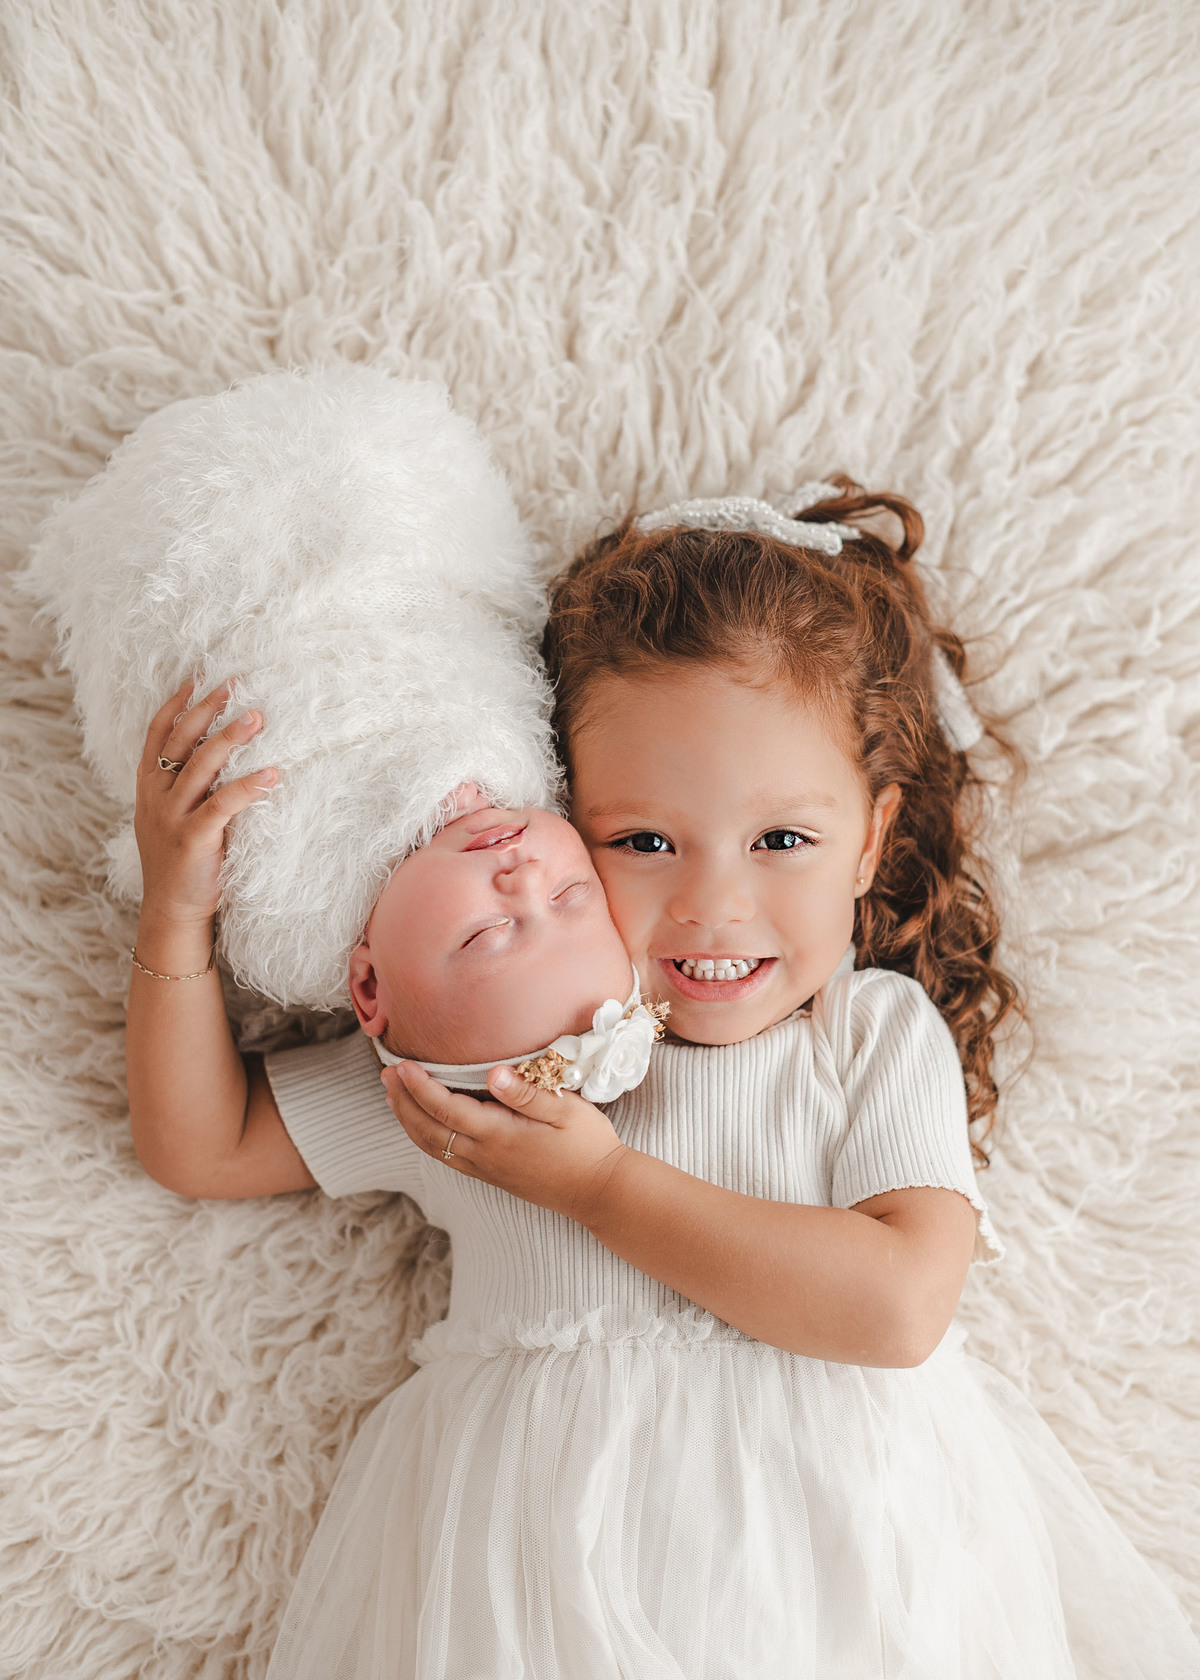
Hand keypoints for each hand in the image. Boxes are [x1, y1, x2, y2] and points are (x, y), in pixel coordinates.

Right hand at [134, 678, 276, 927]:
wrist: (171, 910)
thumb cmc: (181, 862)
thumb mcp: (171, 816)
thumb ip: (185, 785)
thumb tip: (217, 751)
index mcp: (150, 786)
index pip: (159, 733)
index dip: (177, 703)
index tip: (198, 676)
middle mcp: (157, 795)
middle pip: (182, 740)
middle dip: (209, 709)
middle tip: (235, 684)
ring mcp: (173, 815)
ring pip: (201, 765)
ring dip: (230, 738)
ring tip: (258, 717)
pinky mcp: (193, 837)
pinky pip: (223, 804)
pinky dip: (248, 786)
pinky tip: (272, 774)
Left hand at [382, 1062, 630, 1223]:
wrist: (600, 1192)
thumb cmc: (588, 1145)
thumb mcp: (566, 1110)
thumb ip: (527, 1092)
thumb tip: (493, 1073)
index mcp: (499, 1136)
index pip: (446, 1109)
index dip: (419, 1086)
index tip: (402, 1065)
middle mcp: (484, 1156)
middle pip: (428, 1130)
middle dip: (403, 1102)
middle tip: (386, 1074)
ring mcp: (486, 1169)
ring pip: (432, 1147)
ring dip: (408, 1120)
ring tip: (394, 1096)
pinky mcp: (492, 1176)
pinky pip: (445, 1157)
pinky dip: (425, 1137)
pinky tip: (424, 1124)